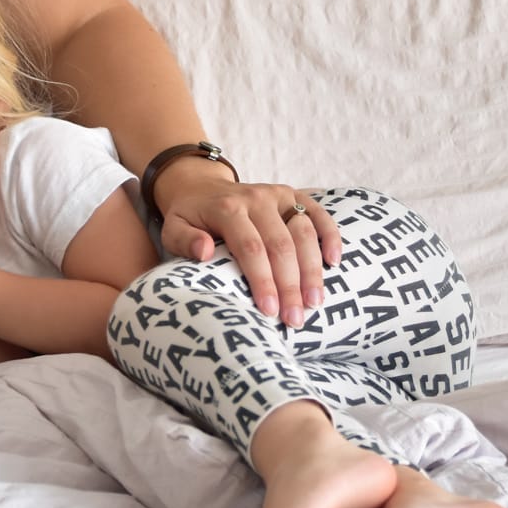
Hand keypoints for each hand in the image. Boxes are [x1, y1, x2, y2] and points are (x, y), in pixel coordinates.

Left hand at [154, 162, 341, 326]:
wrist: (201, 187)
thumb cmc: (189, 218)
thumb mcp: (173, 229)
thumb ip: (185, 240)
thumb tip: (204, 251)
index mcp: (226, 208)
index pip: (249, 246)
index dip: (262, 279)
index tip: (269, 311)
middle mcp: (255, 198)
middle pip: (280, 244)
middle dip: (290, 285)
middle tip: (294, 319)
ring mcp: (277, 195)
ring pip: (303, 231)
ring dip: (311, 269)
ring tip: (314, 303)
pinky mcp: (293, 195)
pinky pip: (318, 213)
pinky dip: (330, 235)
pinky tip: (334, 262)